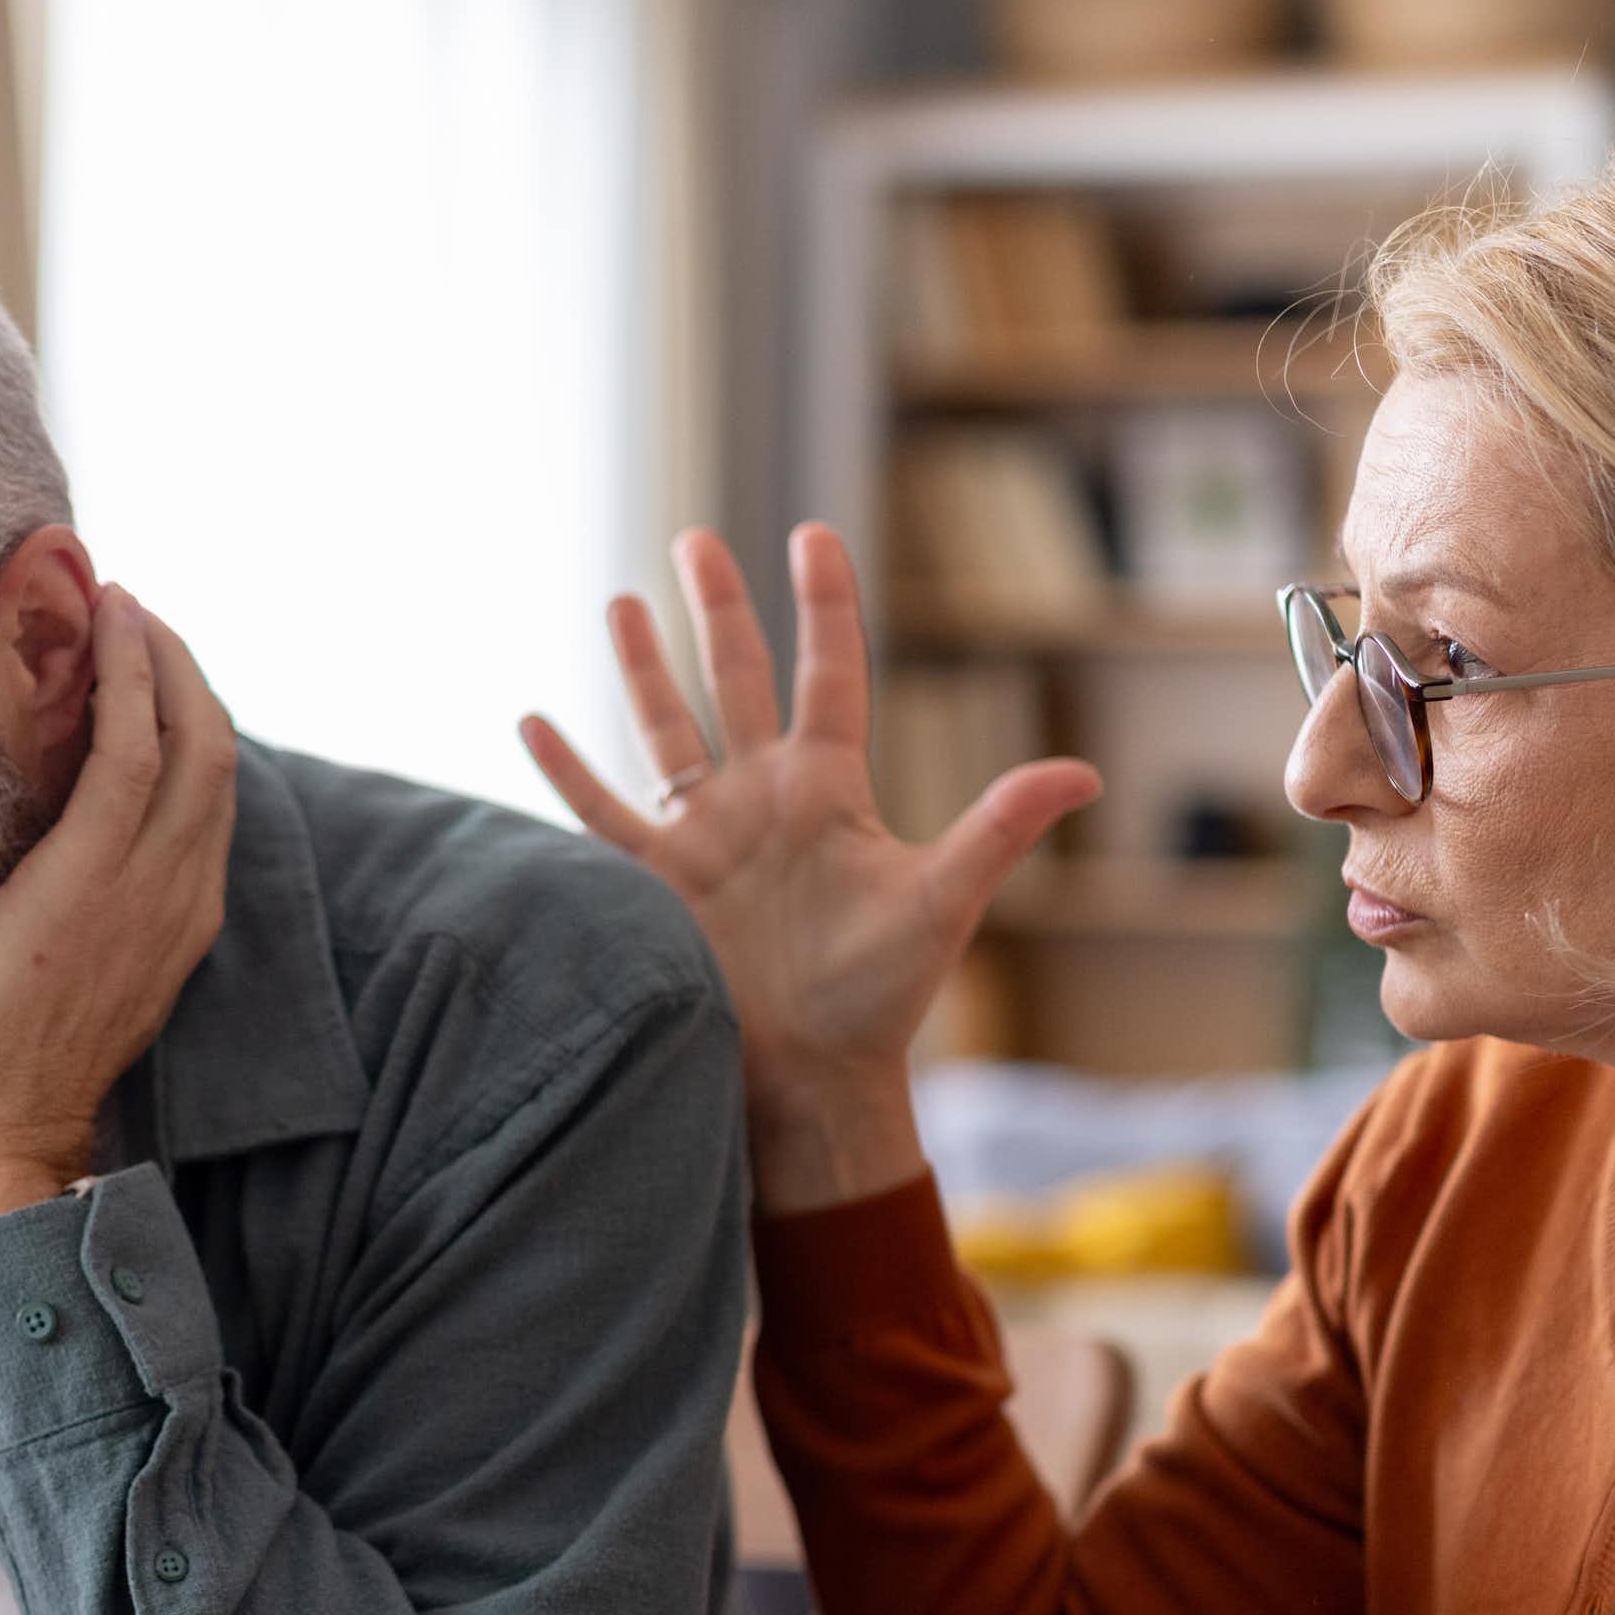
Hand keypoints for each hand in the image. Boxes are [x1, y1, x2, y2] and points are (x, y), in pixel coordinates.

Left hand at [0, 586, 236, 1241]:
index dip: (182, 717)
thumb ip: (73, 911)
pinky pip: (134, 743)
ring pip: (190, 731)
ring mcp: (151, 880)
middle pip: (214, 747)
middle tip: (128, 613)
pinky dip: (129, 674)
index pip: (204, 793)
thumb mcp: (59, 975)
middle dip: (180, 668)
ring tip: (114, 602)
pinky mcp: (95, 867)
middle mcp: (186, 892)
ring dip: (158, 654)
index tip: (137, 665)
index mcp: (181, 920)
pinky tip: (103, 629)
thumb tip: (30, 856)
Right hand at [520, 524, 1098, 1212]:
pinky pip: (600, 816)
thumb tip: (1083, 775)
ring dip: (640, 667)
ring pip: (664, 729)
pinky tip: (531, 721)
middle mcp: (761, 799)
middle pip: (733, 677)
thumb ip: (999, 827)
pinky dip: (564, 772)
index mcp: (829, 788)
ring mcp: (704, 838)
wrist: (813, 1079)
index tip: (810, 536)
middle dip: (714, 608)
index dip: (822, 603)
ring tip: (619, 602)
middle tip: (694, 540)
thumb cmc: (882, 998)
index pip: (827, 672)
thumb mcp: (943, 900)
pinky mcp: (656, 886)